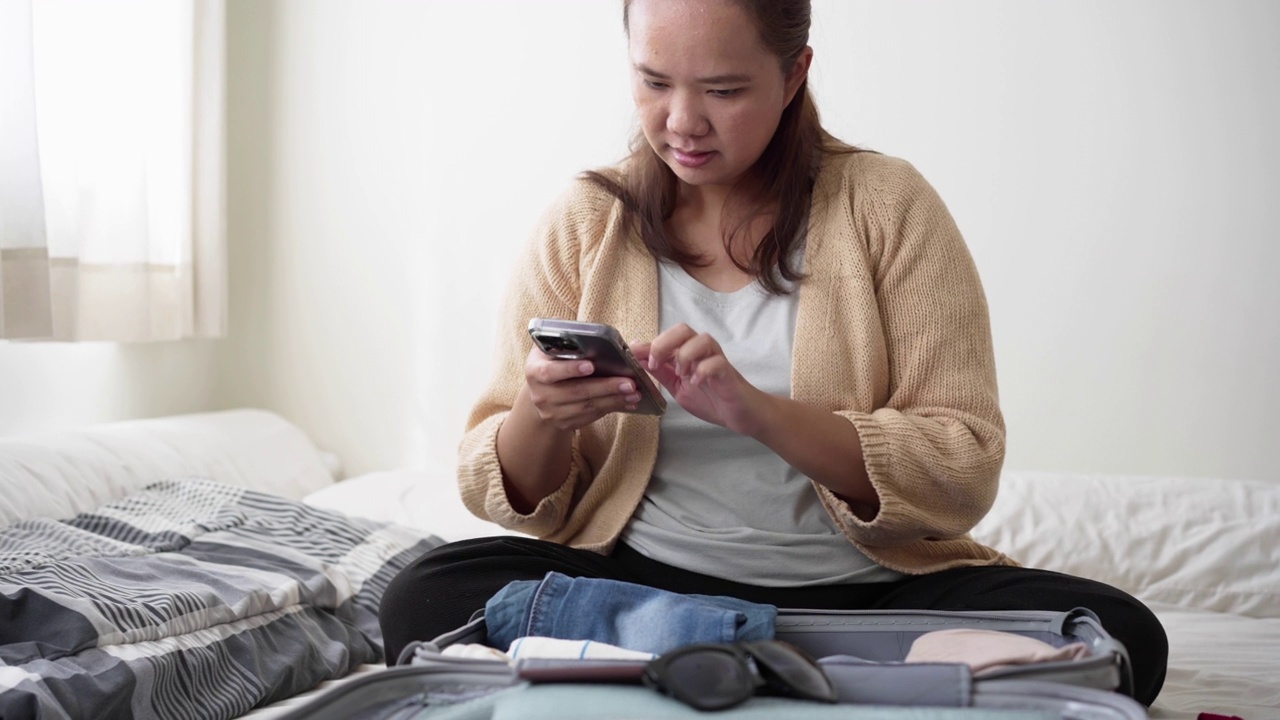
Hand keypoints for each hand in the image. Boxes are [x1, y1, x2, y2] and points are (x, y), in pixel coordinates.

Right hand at [521, 346, 644, 431]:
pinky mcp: (565, 424)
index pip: (550, 372)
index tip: (591, 365)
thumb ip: (564, 337)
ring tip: (634, 392)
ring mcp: (552, 412)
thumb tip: (590, 328)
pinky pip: (591, 416)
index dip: (570, 369)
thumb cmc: (551, 363)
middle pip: (576, 392)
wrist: (541, 394)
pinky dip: (611, 408)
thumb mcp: (550, 348)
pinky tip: (627, 401)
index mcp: (534, 371)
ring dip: (613, 399)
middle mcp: (541, 395)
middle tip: (629, 382)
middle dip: (605, 387)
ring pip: (587, 406)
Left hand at [631, 324, 771, 435]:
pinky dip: (702, 370)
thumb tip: (637, 357)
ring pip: (702, 339)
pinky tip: (696, 383)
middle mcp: (702, 351)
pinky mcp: (728, 373)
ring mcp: (716, 359)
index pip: (667, 336)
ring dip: (685, 355)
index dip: (648, 343)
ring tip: (682, 375)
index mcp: (688, 352)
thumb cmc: (710, 398)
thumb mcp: (677, 386)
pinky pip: (716, 362)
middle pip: (683, 329)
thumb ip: (660, 372)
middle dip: (664, 344)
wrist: (738, 415)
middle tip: (656, 364)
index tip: (633, 355)